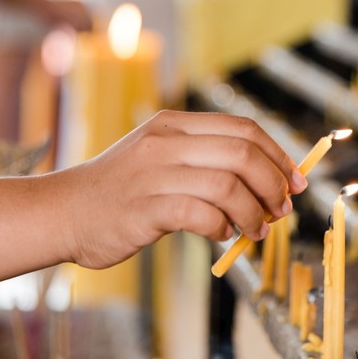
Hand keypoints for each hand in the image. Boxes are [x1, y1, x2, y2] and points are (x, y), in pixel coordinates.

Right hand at [57, 110, 307, 268]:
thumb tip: (267, 181)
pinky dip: (223, 227)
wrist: (62, 211)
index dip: (278, 155)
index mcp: (174, 123)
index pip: (244, 128)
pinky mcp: (145, 208)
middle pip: (243, 153)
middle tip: (280, 209)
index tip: (295, 181)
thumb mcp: (159, 156)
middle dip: (273, 183)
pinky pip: (202, 214)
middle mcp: (166, 141)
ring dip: (254, 212)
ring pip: (228, 185)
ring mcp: (154, 173)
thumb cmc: (120, 190)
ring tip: (256, 229)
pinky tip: (220, 235)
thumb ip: (205, 161)